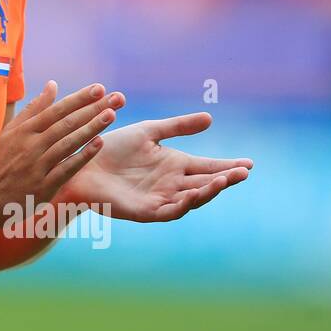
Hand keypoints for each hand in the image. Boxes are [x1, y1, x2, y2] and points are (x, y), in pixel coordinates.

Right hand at [0, 80, 125, 231]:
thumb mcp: (10, 132)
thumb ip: (33, 109)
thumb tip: (53, 85)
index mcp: (22, 130)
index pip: (56, 110)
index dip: (79, 99)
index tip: (99, 88)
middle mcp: (30, 145)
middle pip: (66, 123)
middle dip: (92, 109)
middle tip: (116, 97)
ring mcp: (37, 165)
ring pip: (69, 142)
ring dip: (92, 127)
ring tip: (112, 115)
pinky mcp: (43, 186)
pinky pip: (67, 167)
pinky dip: (83, 155)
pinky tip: (99, 143)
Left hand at [60, 112, 251, 221]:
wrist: (80, 163)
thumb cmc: (109, 147)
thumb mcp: (148, 132)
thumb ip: (178, 126)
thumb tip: (210, 118)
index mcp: (174, 165)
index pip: (208, 166)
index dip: (228, 165)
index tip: (250, 162)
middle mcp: (171, 184)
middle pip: (206, 183)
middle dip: (226, 179)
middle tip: (244, 171)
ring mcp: (160, 199)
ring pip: (192, 199)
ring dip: (209, 191)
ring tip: (224, 180)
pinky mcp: (145, 211)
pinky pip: (170, 211)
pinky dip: (185, 204)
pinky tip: (196, 194)